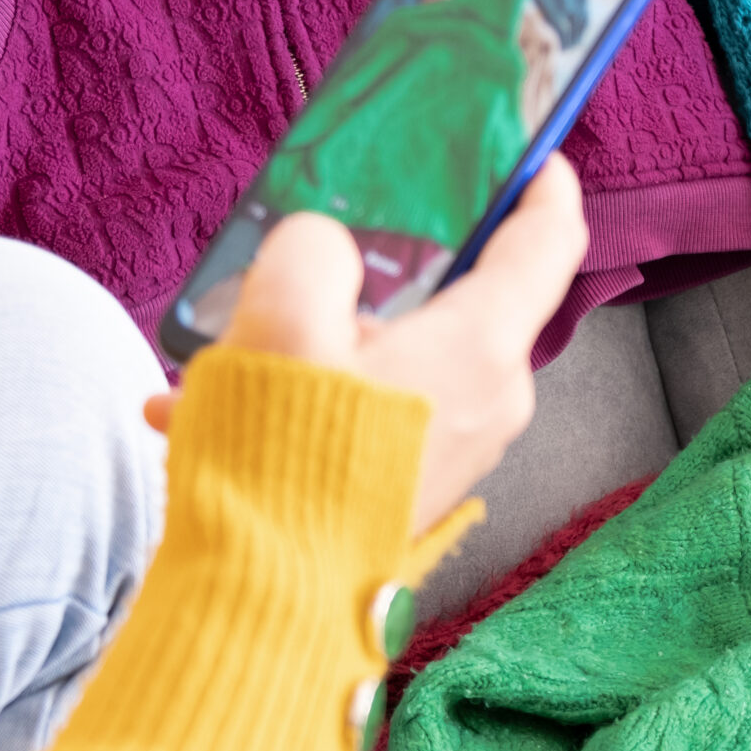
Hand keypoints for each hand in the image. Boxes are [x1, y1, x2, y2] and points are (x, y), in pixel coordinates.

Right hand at [146, 155, 588, 532]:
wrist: (267, 598)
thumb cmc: (286, 451)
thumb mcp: (283, 309)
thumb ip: (315, 246)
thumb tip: (327, 253)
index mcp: (485, 346)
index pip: (549, 241)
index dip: (545, 183)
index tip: (533, 152)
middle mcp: (494, 400)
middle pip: (466, 299)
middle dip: (394, 269)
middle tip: (332, 243)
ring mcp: (461, 450)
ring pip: (401, 359)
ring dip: (320, 343)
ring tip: (221, 358)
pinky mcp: (418, 487)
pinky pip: (370, 414)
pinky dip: (303, 399)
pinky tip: (201, 410)